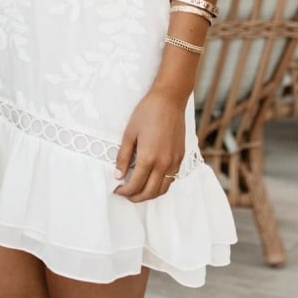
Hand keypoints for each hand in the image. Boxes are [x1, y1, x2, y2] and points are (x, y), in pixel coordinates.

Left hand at [113, 88, 185, 202]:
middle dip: (136, 197)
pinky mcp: (180, 157)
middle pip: (150, 192)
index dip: (125, 191)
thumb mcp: (129, 133)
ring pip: (163, 189)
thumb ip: (123, 157)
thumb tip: (118, 175)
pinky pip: (171, 179)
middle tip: (126, 194)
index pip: (135, 185)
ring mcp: (174, 162)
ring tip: (138, 190)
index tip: (117, 189)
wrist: (169, 100)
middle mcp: (163, 164)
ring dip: (150, 194)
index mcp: (148, 158)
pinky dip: (160, 186)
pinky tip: (152, 180)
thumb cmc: (147, 113)